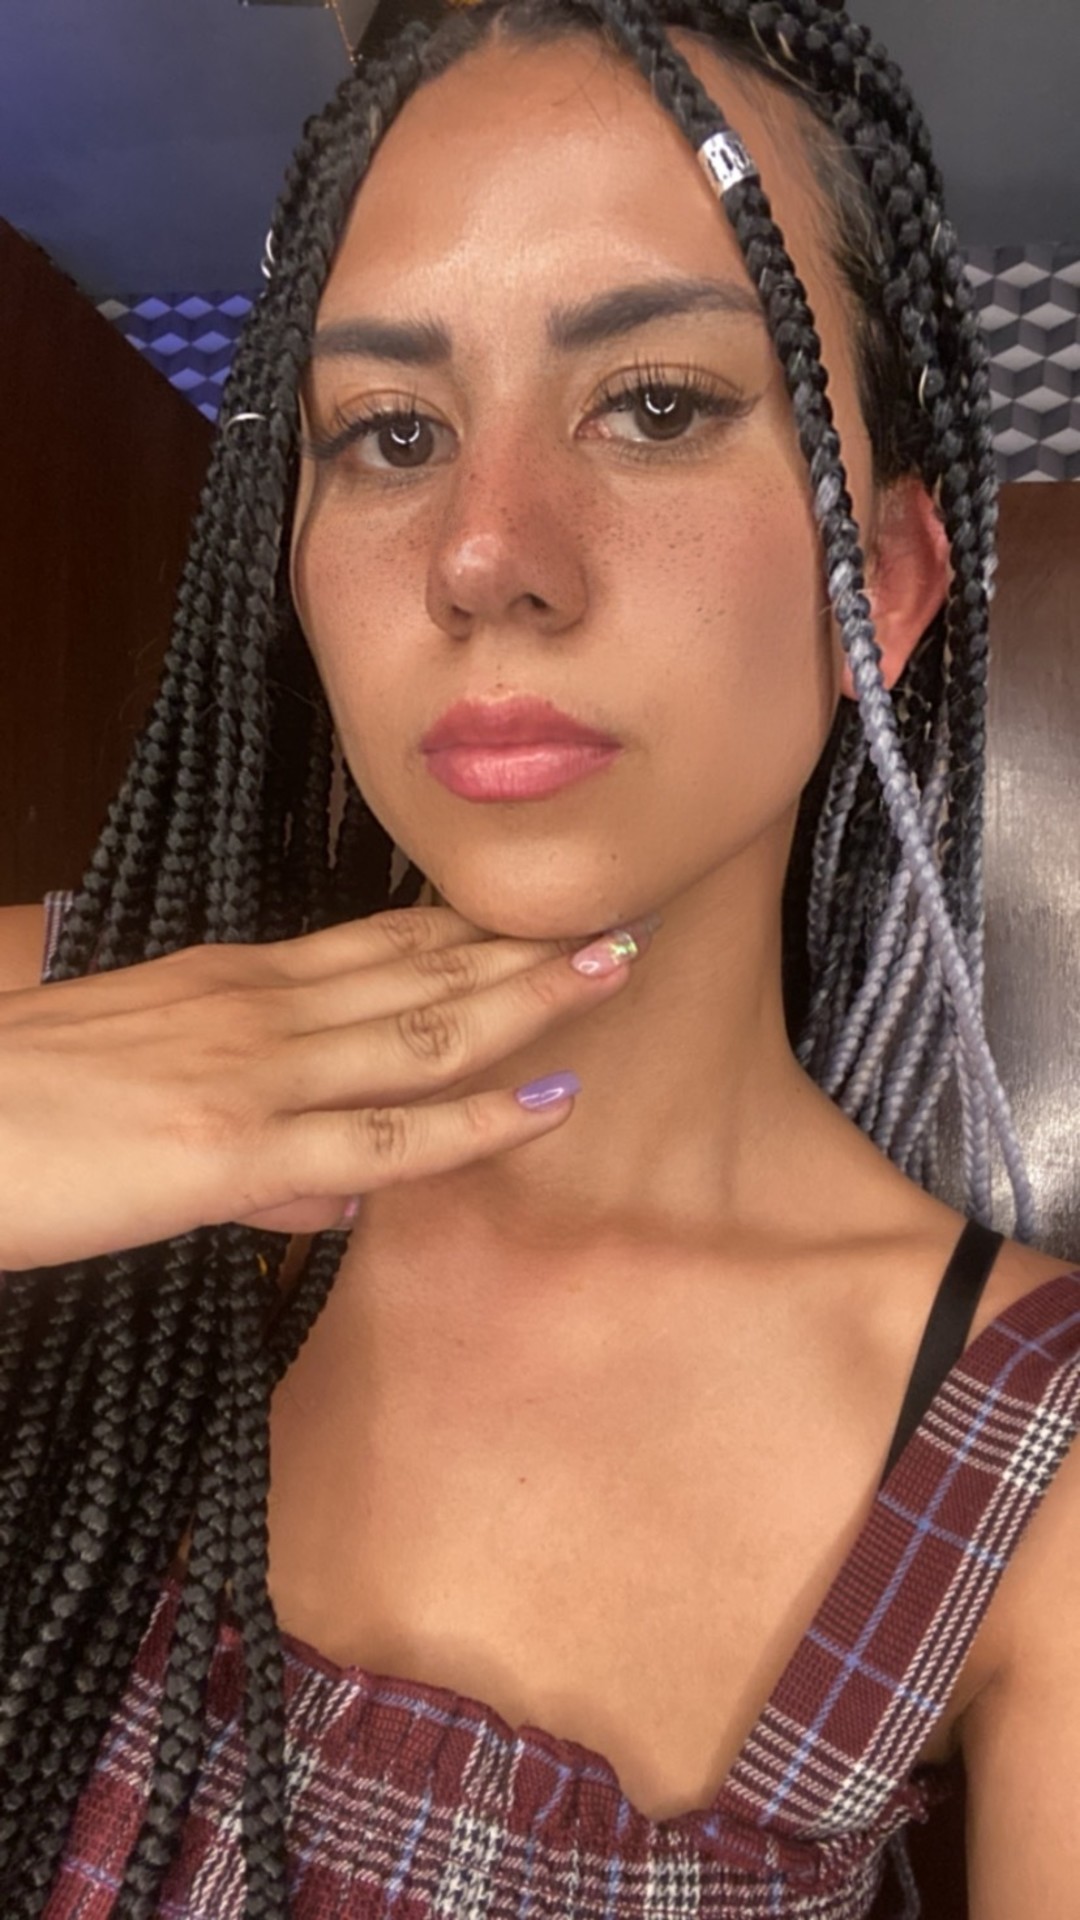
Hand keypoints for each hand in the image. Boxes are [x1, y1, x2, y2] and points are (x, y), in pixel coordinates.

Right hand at [0, 906, 653, 1270]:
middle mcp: (252, 1008)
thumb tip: (340, 1198)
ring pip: (421, 1028)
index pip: (373, 946)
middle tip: (619, 912)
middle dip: (522, 944)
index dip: (466, 931)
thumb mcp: (139, 1109)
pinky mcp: (232, 1145)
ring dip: (527, 998)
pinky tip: (547, 1103)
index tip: (540, 915)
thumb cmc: (13, 1118)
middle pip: (416, 966)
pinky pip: (383, 1138)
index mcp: (225, 988)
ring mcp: (251, 1071)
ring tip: (615, 966)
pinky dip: (475, 1121)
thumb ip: (254, 1158)